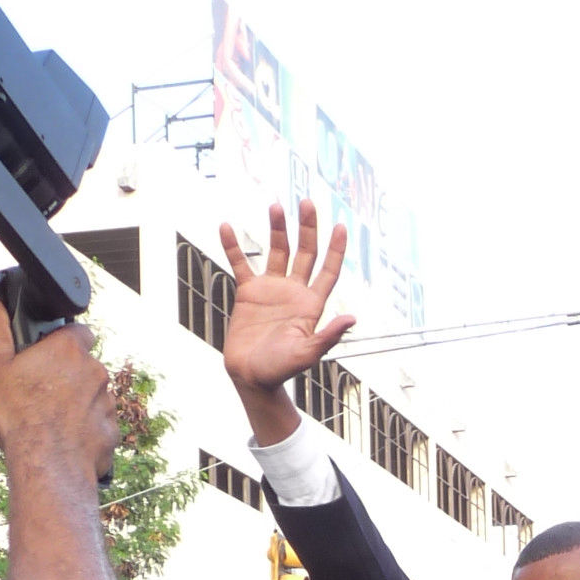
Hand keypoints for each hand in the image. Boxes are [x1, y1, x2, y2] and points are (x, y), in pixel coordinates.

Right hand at [0, 293, 115, 480]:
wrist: (47, 465)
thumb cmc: (19, 416)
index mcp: (69, 350)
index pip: (78, 331)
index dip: (62, 340)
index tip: (46, 354)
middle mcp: (96, 372)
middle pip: (84, 366)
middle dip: (66, 375)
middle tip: (39, 392)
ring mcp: (108, 403)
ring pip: (93, 396)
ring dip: (77, 403)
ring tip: (49, 420)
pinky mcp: (112, 432)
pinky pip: (99, 426)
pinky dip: (85, 431)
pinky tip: (64, 441)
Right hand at [219, 200, 357, 437]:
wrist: (251, 377)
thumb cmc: (281, 370)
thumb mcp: (307, 354)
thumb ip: (328, 336)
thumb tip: (352, 318)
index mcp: (311, 304)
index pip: (328, 270)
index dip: (336, 249)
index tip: (341, 226)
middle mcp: (294, 291)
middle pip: (305, 252)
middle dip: (308, 228)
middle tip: (307, 202)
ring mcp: (271, 289)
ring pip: (277, 251)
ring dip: (277, 229)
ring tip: (275, 206)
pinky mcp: (248, 292)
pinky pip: (240, 263)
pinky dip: (233, 246)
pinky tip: (226, 227)